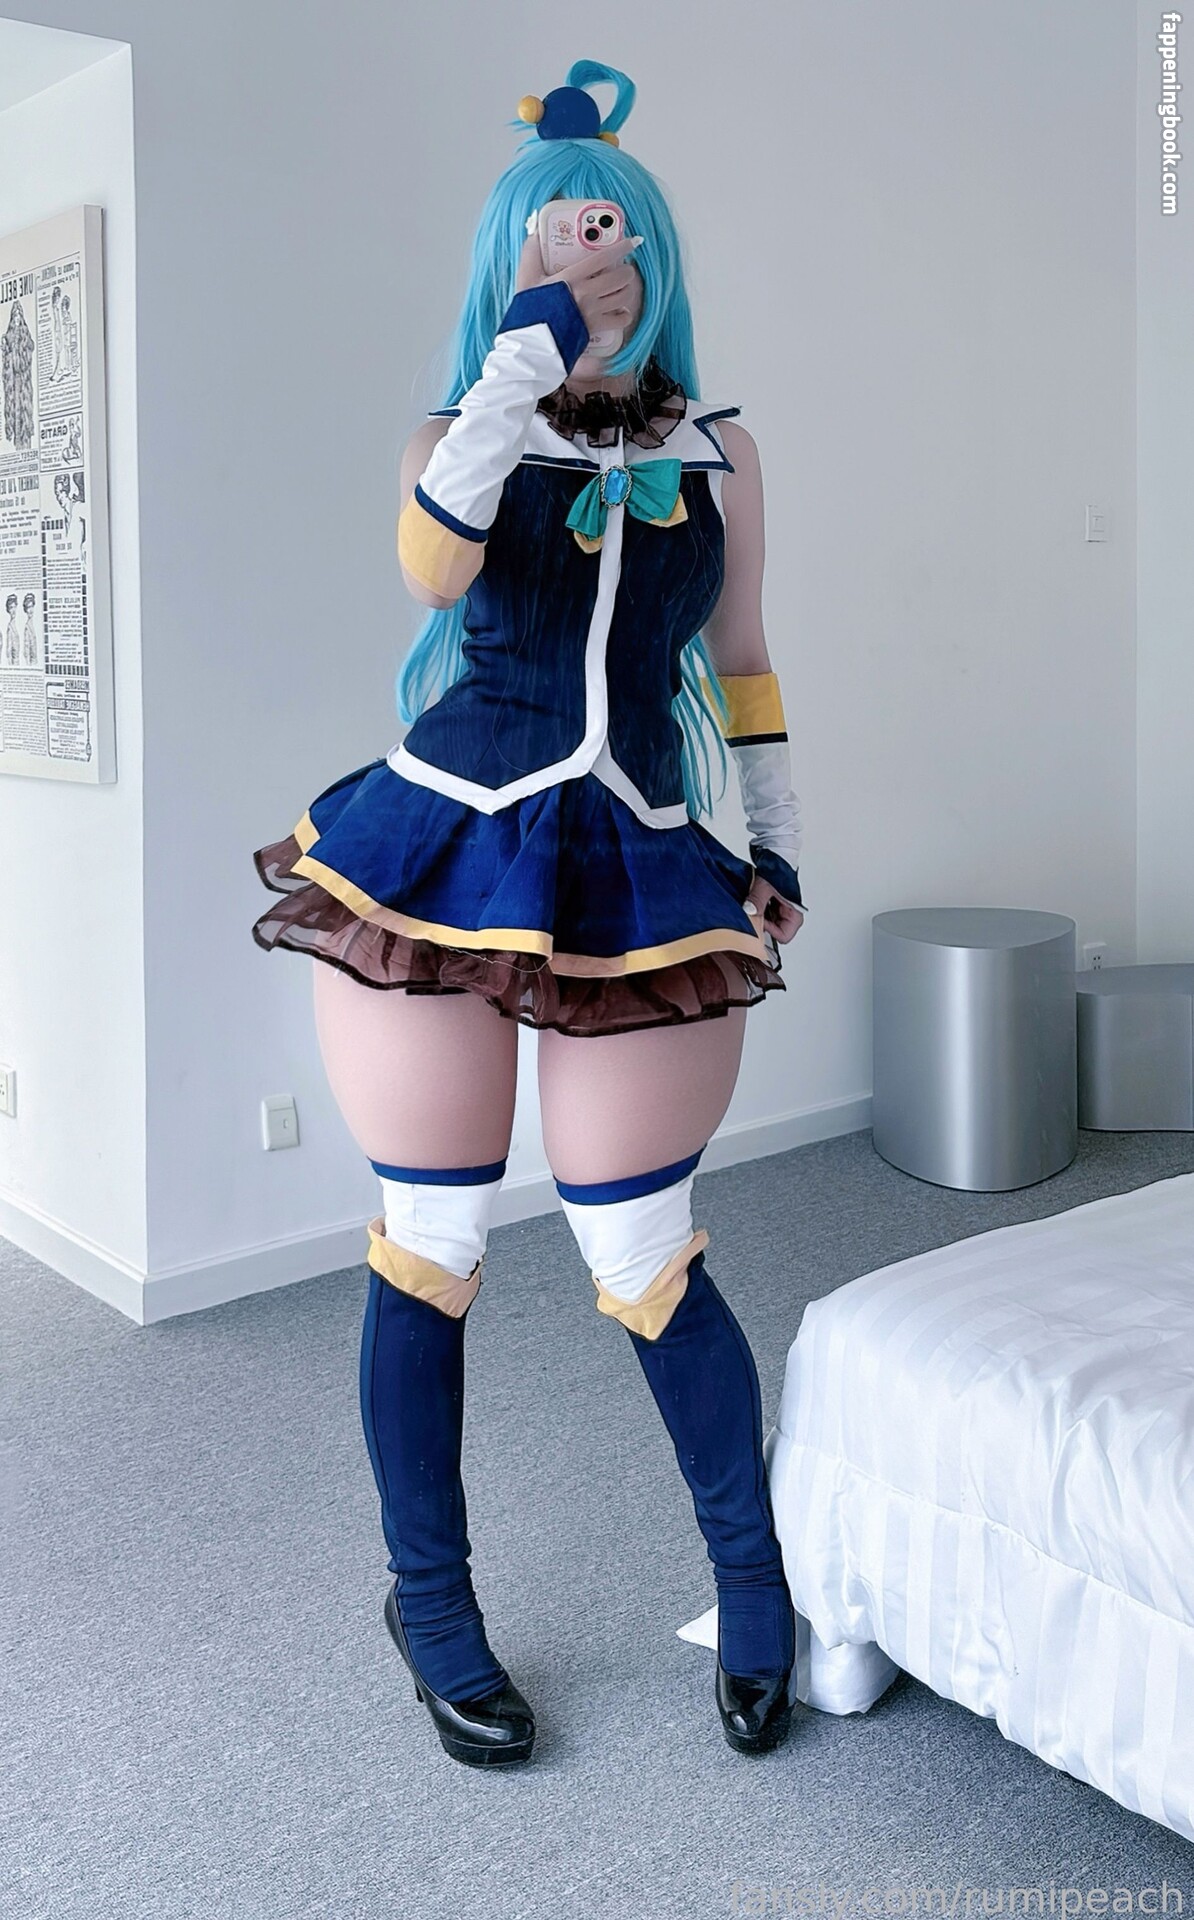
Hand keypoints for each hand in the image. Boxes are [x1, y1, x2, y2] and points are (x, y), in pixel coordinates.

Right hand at [514, 231, 643, 345]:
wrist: (532, 342)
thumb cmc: (529, 311)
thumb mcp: (526, 278)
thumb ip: (531, 254)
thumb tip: (535, 235)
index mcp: (572, 277)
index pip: (604, 258)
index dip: (621, 248)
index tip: (631, 242)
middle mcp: (587, 293)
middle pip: (621, 277)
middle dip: (626, 271)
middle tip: (623, 269)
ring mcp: (593, 312)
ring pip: (624, 296)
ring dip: (627, 290)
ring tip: (623, 287)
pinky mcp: (595, 328)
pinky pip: (620, 320)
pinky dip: (624, 315)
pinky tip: (620, 311)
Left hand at [745, 874, 804, 943]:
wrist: (776, 856)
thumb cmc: (779, 869)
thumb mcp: (765, 886)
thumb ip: (757, 900)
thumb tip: (749, 912)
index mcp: (795, 913)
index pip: (784, 936)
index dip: (770, 930)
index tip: (759, 919)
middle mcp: (789, 914)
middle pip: (775, 932)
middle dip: (763, 924)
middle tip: (753, 914)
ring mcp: (781, 910)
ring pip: (768, 924)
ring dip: (759, 917)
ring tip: (753, 905)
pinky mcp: (773, 905)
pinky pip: (764, 915)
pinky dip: (758, 911)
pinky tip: (753, 902)